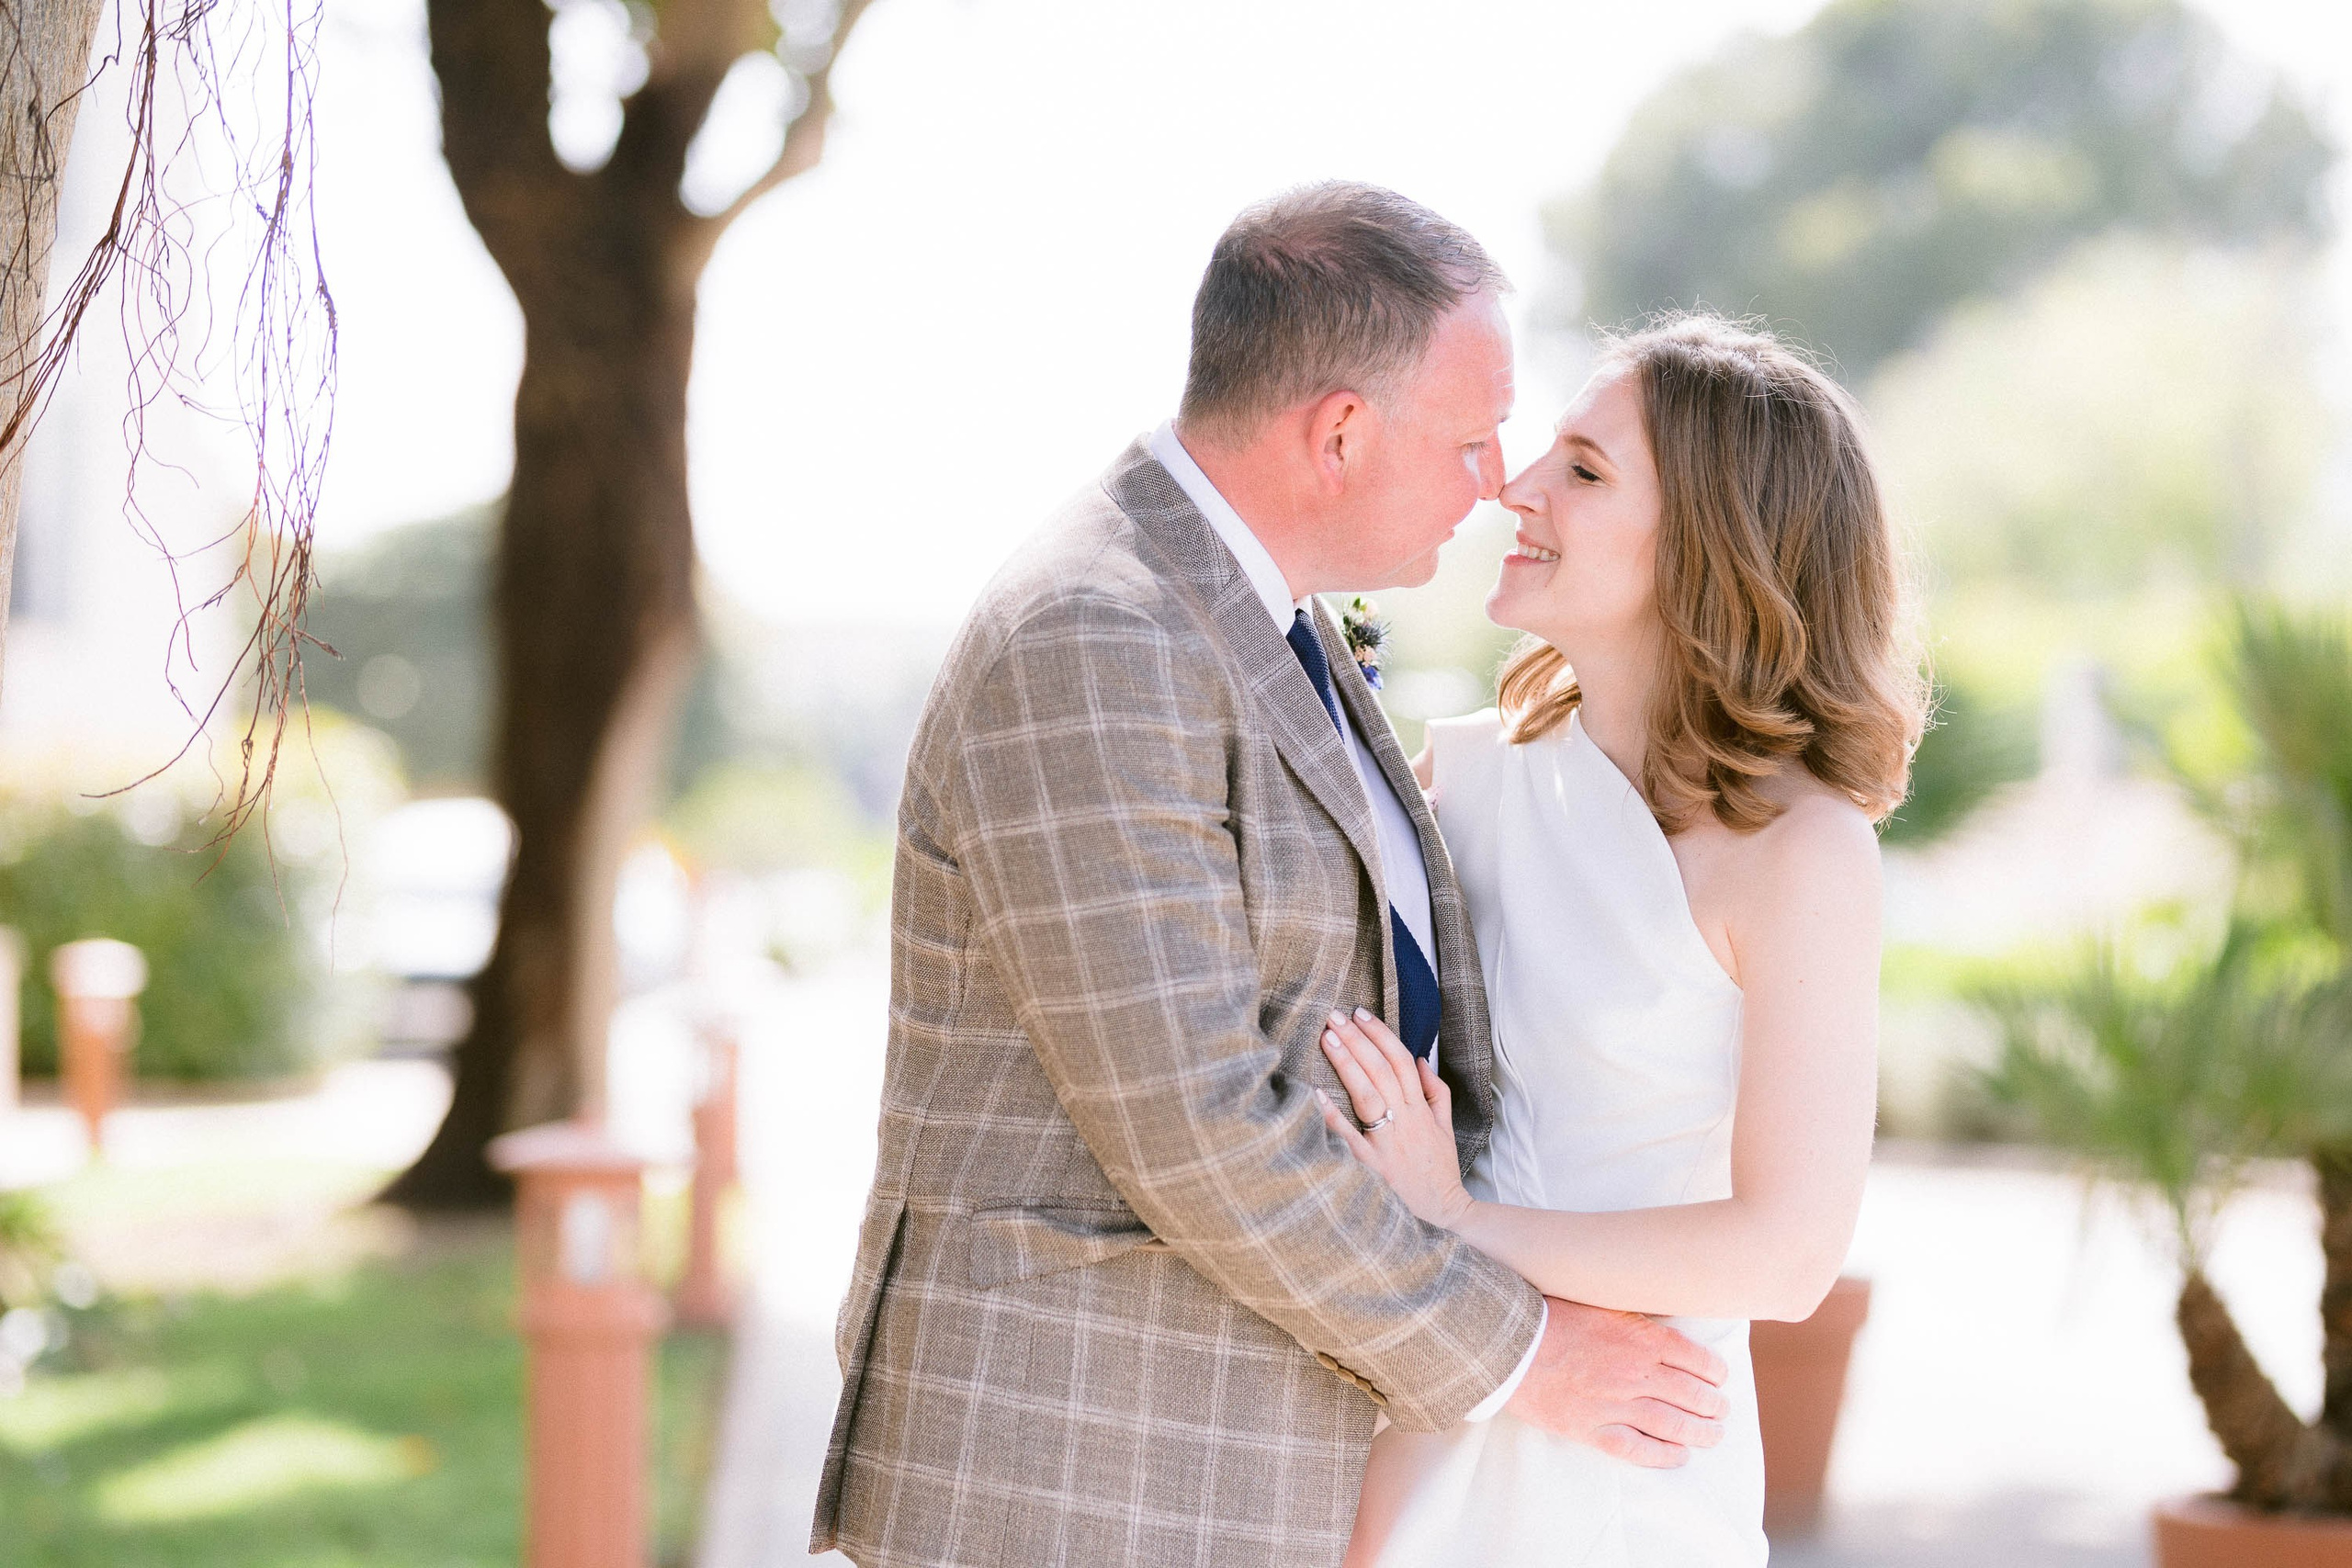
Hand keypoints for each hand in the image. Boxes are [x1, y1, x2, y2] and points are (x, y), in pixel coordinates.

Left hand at [1314, 1008, 1473, 1229]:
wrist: (1444, 1215)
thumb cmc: (1440, 1171)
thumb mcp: (1446, 1127)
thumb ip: (1435, 1092)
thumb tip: (1420, 1059)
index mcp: (1421, 1110)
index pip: (1402, 1061)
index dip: (1381, 1034)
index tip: (1360, 1013)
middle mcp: (1406, 1121)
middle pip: (1381, 1071)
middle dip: (1358, 1039)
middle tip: (1335, 1015)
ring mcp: (1389, 1144)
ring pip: (1368, 1095)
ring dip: (1348, 1064)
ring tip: (1327, 1038)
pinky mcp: (1374, 1168)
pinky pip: (1351, 1139)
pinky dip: (1334, 1117)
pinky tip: (1316, 1094)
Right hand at [1506, 1297, 1729, 1466]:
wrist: (1508, 1344)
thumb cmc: (1551, 1316)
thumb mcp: (1602, 1303)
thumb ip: (1636, 1318)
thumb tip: (1665, 1323)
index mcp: (1642, 1338)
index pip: (1697, 1360)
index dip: (1715, 1373)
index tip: (1719, 1379)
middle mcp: (1636, 1373)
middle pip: (1692, 1396)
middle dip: (1714, 1406)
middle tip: (1722, 1411)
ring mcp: (1615, 1404)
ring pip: (1673, 1425)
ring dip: (1700, 1433)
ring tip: (1713, 1435)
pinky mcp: (1593, 1429)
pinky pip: (1638, 1450)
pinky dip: (1664, 1456)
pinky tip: (1679, 1456)